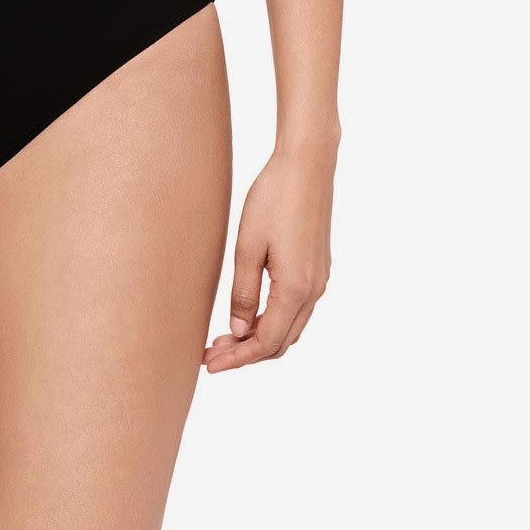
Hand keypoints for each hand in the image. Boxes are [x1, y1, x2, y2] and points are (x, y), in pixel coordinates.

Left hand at [203, 138, 334, 371]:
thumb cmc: (274, 198)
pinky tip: (250, 311)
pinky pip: (297, 309)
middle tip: (211, 352)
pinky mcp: (319, 268)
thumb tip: (238, 331)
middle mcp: (314, 291)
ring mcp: (320, 280)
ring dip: (260, 337)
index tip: (209, 364)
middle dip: (246, 353)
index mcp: (296, 289)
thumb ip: (243, 292)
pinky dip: (273, 320)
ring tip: (225, 337)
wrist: (307, 164)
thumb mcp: (248, 246)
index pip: (266, 342)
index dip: (237, 358)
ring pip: (290, 327)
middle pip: (280, 342)